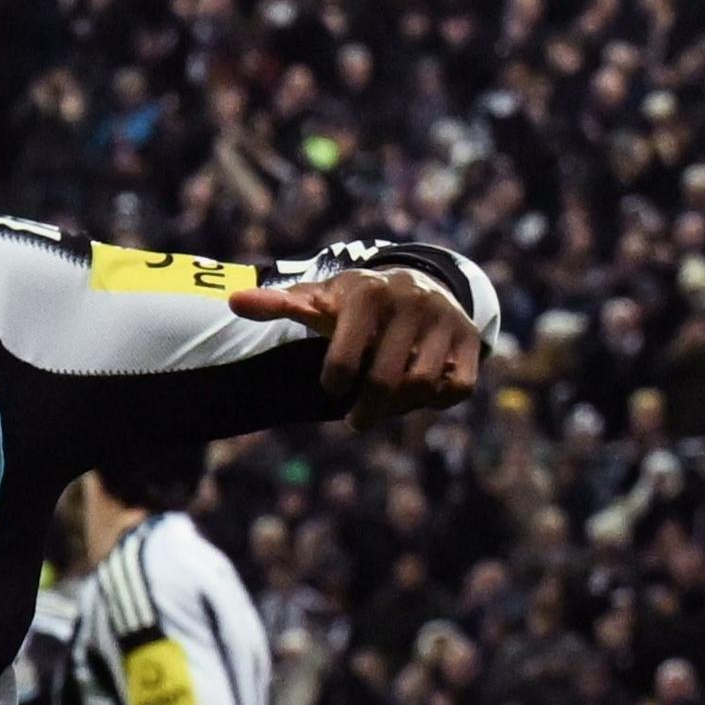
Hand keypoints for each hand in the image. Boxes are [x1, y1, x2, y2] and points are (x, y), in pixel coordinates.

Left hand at [227, 270, 483, 429]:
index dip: (336, 378)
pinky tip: (418, 396)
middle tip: (354, 421)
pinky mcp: (471, 339)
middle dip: (367, 408)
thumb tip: (234, 301)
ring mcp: (446, 319)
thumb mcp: (320, 299)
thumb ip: (280, 304)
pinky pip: (458, 387)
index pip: (347, 352)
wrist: (418, 282)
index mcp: (367, 291)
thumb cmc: (355, 302)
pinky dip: (437, 400)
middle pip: (386, 378)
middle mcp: (412, 300)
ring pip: (423, 385)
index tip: (331, 387)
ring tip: (382, 409)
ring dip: (400, 408)